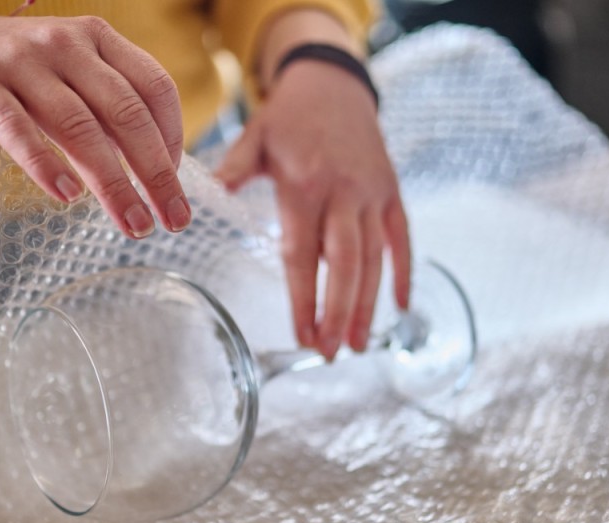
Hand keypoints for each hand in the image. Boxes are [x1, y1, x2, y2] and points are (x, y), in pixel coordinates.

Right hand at [0, 13, 189, 238]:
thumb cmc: (18, 72)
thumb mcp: (72, 75)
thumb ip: (109, 109)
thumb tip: (157, 169)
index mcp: (97, 37)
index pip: (154, 86)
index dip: (174, 136)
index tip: (176, 180)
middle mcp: (65, 43)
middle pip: (125, 113)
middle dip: (156, 173)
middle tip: (174, 220)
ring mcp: (20, 61)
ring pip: (79, 127)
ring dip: (113, 183)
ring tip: (133, 223)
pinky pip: (15, 127)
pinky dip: (43, 163)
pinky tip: (67, 195)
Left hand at [216, 61, 410, 360]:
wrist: (334, 83)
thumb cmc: (289, 116)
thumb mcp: (255, 136)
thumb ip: (234, 170)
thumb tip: (203, 200)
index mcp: (305, 185)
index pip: (303, 255)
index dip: (303, 299)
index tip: (302, 336)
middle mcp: (344, 193)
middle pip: (346, 265)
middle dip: (340, 313)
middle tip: (332, 353)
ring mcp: (372, 193)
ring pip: (375, 258)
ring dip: (368, 304)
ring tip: (359, 344)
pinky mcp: (390, 192)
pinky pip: (401, 238)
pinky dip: (404, 272)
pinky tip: (402, 307)